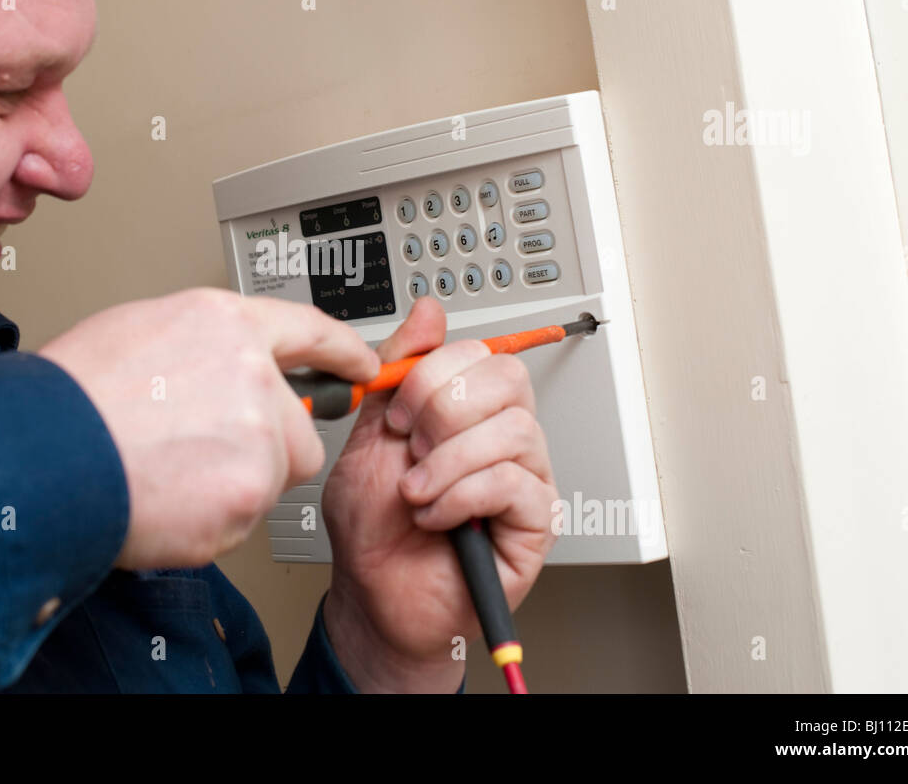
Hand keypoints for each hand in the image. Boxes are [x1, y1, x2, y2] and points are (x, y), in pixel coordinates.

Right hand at [39, 288, 378, 569]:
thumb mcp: (137, 332)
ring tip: (169, 474)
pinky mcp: (250, 491)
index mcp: (225, 323)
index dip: (343, 351)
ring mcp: (257, 433)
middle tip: (203, 455)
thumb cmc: (68, 396)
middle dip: (267, 449)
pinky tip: (166, 499)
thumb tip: (218, 370)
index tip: (364, 366)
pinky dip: (212, 521)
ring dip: (236, 486)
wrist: (37, 451)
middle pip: (299, 427)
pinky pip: (246, 518)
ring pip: (274, 477)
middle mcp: (253, 372)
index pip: (310, 331)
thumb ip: (200, 349)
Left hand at [321, 297, 557, 691]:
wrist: (374, 596)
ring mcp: (525, 478)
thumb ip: (398, 372)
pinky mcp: (536, 522)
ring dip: (449, 461)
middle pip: (508, 379)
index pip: (479, 354)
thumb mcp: (371, 436)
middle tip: (411, 450)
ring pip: (515, 429)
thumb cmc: (374, 527)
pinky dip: (461, 497)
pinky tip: (435, 517)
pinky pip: (515, 482)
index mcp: (467, 411)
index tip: (396, 416)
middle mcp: (502, 438)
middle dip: (444, 410)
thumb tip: (429, 311)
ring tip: (417, 493)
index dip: (433, 375)